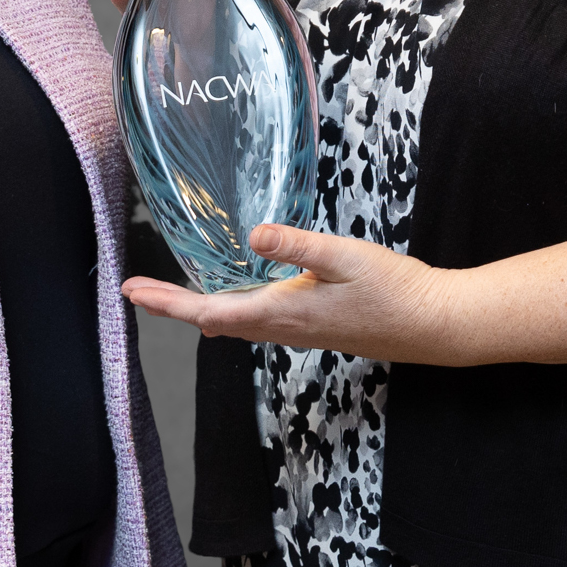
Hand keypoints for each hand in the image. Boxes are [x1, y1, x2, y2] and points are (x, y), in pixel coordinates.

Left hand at [121, 223, 466, 364]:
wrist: (434, 325)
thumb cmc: (395, 290)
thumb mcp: (345, 256)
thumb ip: (297, 246)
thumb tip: (253, 235)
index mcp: (283, 312)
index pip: (210, 310)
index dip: (168, 303)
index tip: (132, 293)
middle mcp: (284, 328)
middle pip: (215, 320)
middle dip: (174, 307)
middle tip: (139, 292)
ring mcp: (300, 331)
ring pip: (237, 323)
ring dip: (200, 309)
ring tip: (170, 297)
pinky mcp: (315, 326)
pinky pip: (260, 322)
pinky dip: (232, 309)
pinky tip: (233, 300)